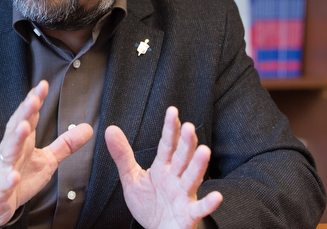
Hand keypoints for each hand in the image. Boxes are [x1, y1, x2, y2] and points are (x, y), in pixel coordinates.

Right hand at [0, 80, 93, 225]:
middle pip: (17, 127)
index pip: (29, 116)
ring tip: (24, 127)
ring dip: (15, 138)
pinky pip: (4, 183)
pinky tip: (13, 176)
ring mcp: (5, 167)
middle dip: (25, 112)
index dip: (35, 101)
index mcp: (24, 141)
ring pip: (8, 150)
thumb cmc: (21, 176)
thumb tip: (88, 128)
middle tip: (33, 99)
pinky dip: (8, 179)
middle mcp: (12, 150)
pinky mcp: (1, 188)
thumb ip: (66, 144)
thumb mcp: (48, 160)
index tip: (43, 86)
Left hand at [105, 106, 221, 228]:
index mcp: (163, 167)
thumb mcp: (131, 178)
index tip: (172, 111)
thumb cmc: (148, 204)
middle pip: (182, 158)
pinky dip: (208, 204)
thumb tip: (110, 129)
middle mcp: (176, 178)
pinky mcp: (189, 215)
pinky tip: (216, 196)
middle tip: (188, 127)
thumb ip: (122, 155)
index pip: (167, 145)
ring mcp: (184, 195)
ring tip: (204, 150)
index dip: (169, 129)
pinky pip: (199, 209)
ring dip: (199, 165)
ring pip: (192, 178)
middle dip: (186, 143)